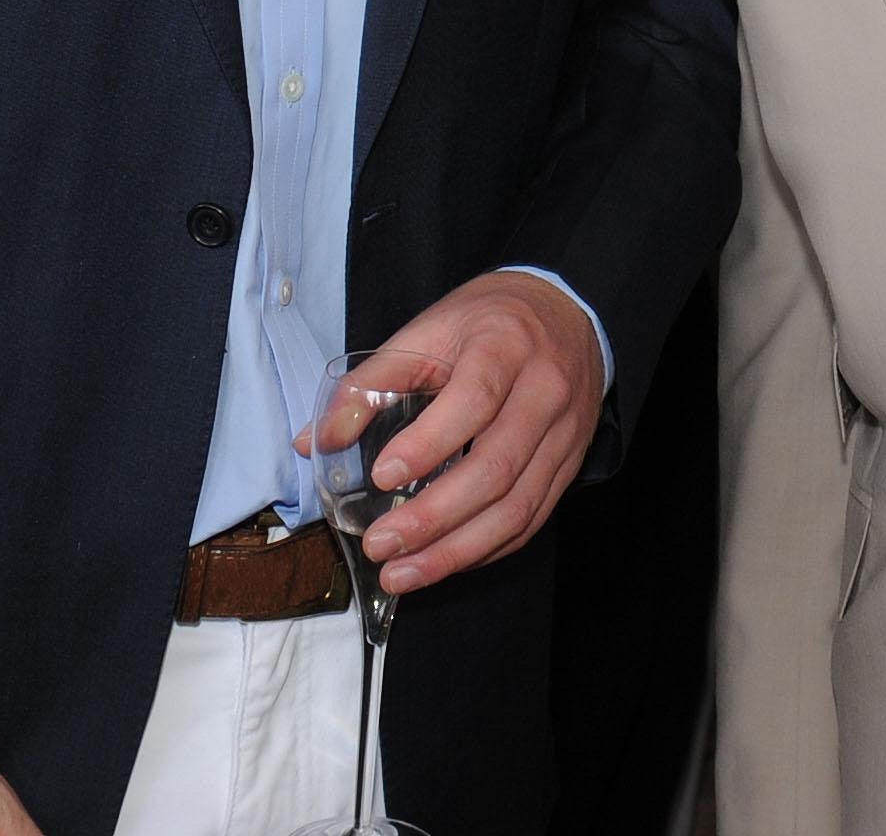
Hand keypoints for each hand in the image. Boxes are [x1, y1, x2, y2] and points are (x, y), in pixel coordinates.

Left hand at [312, 271, 604, 596]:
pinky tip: (445, 561)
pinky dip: (486, 549)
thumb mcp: (428, 330)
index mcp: (505, 346)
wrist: (567, 313)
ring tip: (402, 574)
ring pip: (516, 506)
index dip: (428, 444)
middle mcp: (544, 391)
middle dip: (434, 517)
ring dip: (456, 550)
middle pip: (496, 467)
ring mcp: (564, 433)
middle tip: (380, 545)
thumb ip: (370, 383)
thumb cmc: (489, 322)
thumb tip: (314, 441)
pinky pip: (532, 519)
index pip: (474, 401)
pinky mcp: (570, 463)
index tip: (382, 477)